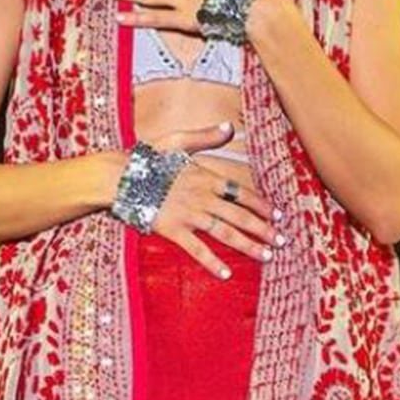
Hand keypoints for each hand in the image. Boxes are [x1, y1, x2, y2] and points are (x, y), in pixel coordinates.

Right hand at [147, 121, 287, 277]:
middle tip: (281, 241)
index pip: (241, 193)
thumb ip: (205, 137)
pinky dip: (211, 262)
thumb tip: (229, 127)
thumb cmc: (146, 158)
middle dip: (263, 228)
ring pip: (224, 232)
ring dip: (247, 245)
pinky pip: (196, 249)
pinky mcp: (172, 230)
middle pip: (239, 215)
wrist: (118, 177)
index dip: (261, 205)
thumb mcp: (177, 140)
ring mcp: (188, 215)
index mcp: (205, 177)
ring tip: (266, 256)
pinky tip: (225, 273)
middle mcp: (202, 197)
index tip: (277, 215)